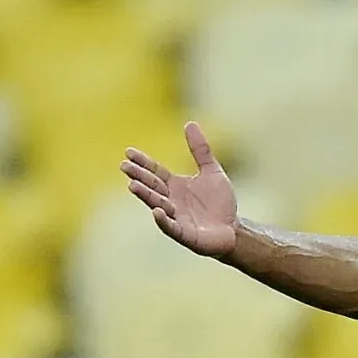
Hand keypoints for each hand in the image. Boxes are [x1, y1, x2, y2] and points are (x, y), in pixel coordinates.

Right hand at [121, 122, 238, 257]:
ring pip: (158, 205)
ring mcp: (176, 217)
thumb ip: (201, 150)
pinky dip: (163, 220)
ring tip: (133, 186)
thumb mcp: (211, 171)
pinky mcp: (185, 234)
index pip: (155, 171)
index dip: (143, 162)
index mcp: (174, 185)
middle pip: (152, 186)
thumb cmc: (220, 202)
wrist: (233, 229)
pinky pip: (171, 227)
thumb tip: (190, 123)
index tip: (129, 152)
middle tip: (124, 166)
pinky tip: (157, 211)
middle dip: (139, 177)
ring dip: (146, 196)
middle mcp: (171, 200)